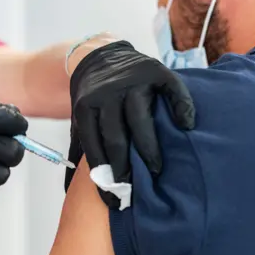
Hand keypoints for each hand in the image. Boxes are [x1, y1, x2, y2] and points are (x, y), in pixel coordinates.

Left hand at [65, 40, 194, 208]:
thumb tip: (68, 190)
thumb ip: (79, 150)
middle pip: (116, 136)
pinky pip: (171, 91)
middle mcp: (106, 94)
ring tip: (157, 170)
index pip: (94, 147)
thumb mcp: (80, 120)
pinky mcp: (155, 71)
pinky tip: (186, 126)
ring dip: (148, 147)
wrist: (99, 55)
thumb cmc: (92, 99)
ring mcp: (131, 81)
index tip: (113, 200)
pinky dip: (180, 107)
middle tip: (135, 191)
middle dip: (125, 167)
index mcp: (85, 108)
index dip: (103, 176)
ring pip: (140, 118)